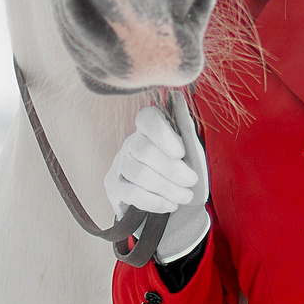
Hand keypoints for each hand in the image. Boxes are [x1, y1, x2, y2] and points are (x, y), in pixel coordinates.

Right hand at [103, 102, 210, 261]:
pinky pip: (132, 194)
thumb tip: (177, 96)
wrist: (176, 206)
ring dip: (167, 188)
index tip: (181, 153)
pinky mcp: (113, 186)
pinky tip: (170, 205)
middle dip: (173, 169)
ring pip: (139, 174)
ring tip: (185, 196)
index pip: (147, 119)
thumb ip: (185, 126)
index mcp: (149, 129)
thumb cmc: (184, 174)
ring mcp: (118, 164)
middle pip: (145, 151)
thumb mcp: (191, 151)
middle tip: (191, 181)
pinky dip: (155, 201)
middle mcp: (130, 142)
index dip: (163, 134)